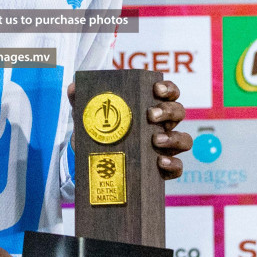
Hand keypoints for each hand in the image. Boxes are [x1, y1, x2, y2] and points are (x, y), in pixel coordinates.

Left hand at [67, 80, 192, 179]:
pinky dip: (173, 165)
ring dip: (174, 138)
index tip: (156, 89)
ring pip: (184, 140)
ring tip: (155, 141)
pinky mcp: (163, 169)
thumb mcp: (90, 115)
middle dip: (167, 111)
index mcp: (151, 107)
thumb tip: (72, 87)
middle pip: (178, 112)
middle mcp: (163, 125)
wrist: (95, 162)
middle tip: (149, 115)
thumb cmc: (100, 131)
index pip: (169, 92)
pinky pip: (177, 167)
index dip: (168, 88)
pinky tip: (159, 163)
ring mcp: (165, 147)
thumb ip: (82, 100)